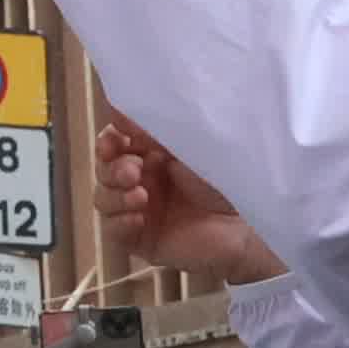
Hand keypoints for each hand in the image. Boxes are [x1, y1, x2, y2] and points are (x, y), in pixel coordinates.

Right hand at [99, 122, 282, 285]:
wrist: (246, 225)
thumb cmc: (224, 181)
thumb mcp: (188, 147)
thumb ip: (153, 129)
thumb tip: (118, 107)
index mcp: (152, 154)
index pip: (114, 144)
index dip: (107, 141)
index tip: (114, 141)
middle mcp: (142, 180)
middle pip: (103, 170)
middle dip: (112, 169)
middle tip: (134, 172)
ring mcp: (139, 210)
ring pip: (102, 200)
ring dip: (114, 195)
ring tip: (141, 197)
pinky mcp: (141, 240)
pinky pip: (112, 231)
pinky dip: (119, 223)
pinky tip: (139, 218)